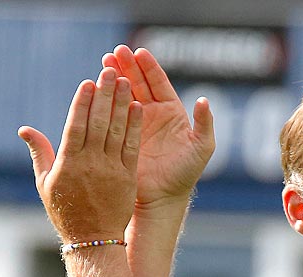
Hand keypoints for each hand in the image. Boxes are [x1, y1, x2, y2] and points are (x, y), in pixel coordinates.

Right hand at [19, 68, 141, 243]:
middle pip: (98, 123)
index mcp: (68, 164)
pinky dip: (134, 127)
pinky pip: (131, 147)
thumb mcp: (46, 183)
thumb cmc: (66, 212)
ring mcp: (110, 170)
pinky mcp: (127, 177)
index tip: (88, 82)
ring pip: (116, 131)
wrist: (92, 241)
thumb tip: (24, 129)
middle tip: (109, 72)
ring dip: (121, 104)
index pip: (76, 125)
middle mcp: (90, 164)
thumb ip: (39, 153)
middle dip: (104, 95)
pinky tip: (137, 107)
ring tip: (124, 81)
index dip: (82, 102)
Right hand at [101, 45, 214, 209]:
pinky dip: (106, 101)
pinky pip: (112, 115)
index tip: (139, 52)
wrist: (163, 198)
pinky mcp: (121, 137)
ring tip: (104, 62)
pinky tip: (98, 88)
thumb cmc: (185, 174)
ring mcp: (135, 125)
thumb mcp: (201, 148)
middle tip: (116, 51)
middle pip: (139, 83)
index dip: (149, 66)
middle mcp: (152, 114)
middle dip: (127, 66)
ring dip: (114, 78)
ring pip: (123, 95)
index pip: (159, 82)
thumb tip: (203, 100)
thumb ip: (205, 124)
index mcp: (171, 111)